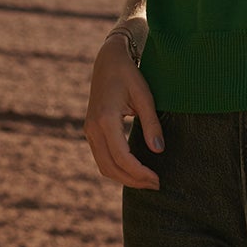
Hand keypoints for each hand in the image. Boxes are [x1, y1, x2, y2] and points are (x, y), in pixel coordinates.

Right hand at [83, 32, 164, 186]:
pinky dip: (117, 169)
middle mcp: (92, 128)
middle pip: (110, 167)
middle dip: (133, 180)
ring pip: (104, 166)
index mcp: (105, 118)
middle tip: (156, 185)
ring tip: (147, 181)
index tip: (157, 179)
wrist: (108, 61)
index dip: (139, 172)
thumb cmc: (129, 75)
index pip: (122, 156)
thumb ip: (152, 124)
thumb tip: (158, 150)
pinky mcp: (90, 132)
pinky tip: (134, 171)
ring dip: (124, 178)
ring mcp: (88, 131)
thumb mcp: (145, 96)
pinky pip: (102, 158)